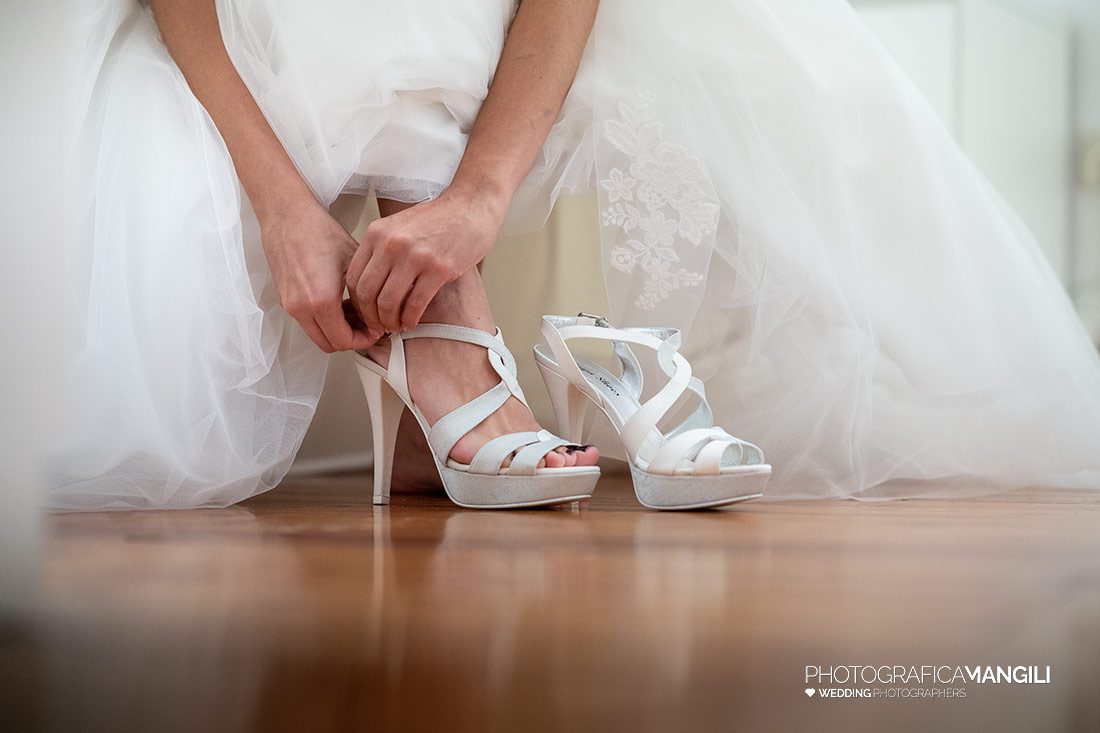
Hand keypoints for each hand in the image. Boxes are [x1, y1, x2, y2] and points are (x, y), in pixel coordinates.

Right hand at [260, 199, 378, 352]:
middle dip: (352, 339)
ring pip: (317, 335)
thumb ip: (366, 293)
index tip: (376, 329)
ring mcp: (289, 305)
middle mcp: (301, 308)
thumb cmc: (321, 232)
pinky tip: (338, 303)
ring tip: (354, 312)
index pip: (344, 341)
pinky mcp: (284, 299)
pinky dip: (323, 321)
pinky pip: (306, 322)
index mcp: (321, 301)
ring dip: (336, 331)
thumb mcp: (354, 261)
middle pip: (330, 344)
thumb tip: (380, 311)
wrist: (288, 216)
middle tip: (368, 325)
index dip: (365, 339)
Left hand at [345, 189, 506, 333]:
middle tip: (379, 326)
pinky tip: (412, 321)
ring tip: (396, 326)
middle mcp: (392, 244)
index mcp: (378, 233)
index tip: (366, 313)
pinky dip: (411, 318)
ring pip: (389, 302)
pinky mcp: (439, 269)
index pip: (354, 277)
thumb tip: (369, 286)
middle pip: (367, 292)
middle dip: (371, 317)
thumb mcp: (399, 226)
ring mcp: (416, 256)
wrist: (471, 206)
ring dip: (390, 321)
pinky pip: (416, 304)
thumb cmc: (437, 219)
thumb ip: (381, 249)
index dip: (357, 302)